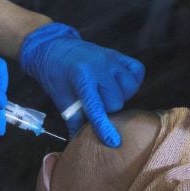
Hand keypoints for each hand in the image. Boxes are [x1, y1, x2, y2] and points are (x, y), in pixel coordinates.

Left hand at [19, 23, 144, 146]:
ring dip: (121, 96)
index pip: (97, 107)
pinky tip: (120, 85)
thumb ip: (73, 120)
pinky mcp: (117, 54)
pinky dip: (132, 81)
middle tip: (97, 108)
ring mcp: (110, 59)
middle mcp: (99, 66)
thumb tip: (79, 143)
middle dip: (108, 110)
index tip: (113, 142)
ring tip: (107, 96)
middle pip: (116, 101)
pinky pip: (137, 70)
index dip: (104, 127)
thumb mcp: (60, 98)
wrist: (52, 47)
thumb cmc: (54, 74)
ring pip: (129, 87)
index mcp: (81, 77)